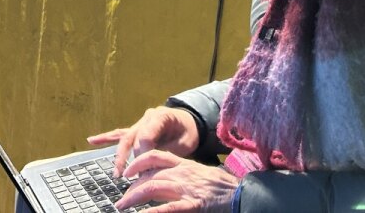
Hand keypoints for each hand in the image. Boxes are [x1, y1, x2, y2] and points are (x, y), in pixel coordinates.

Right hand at [87, 106, 201, 177]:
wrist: (190, 122)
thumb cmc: (188, 133)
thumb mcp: (183, 143)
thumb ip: (166, 153)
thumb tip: (151, 168)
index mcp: (160, 116)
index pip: (146, 135)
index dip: (144, 153)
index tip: (146, 170)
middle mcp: (147, 118)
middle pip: (132, 138)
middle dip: (128, 158)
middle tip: (127, 176)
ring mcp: (139, 123)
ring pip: (124, 138)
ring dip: (119, 156)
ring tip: (116, 172)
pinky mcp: (135, 130)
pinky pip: (119, 134)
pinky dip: (105, 137)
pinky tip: (91, 140)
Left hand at [116, 150, 238, 211]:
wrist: (242, 195)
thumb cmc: (223, 188)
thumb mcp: (201, 175)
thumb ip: (183, 176)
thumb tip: (165, 181)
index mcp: (185, 165)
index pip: (156, 156)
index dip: (138, 161)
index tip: (128, 171)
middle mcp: (183, 173)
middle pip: (149, 175)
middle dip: (132, 187)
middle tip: (122, 199)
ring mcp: (186, 189)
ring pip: (152, 188)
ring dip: (133, 197)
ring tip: (122, 207)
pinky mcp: (192, 205)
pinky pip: (167, 208)